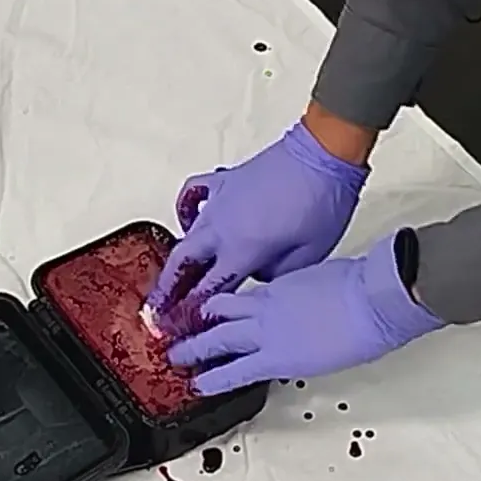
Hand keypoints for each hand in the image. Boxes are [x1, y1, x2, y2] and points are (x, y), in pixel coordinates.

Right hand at [145, 117, 370, 330]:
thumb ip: (278, 275)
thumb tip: (260, 277)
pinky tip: (188, 220)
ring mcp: (220, 202)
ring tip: (168, 277)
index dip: (190, 312)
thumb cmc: (323, 202)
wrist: (324, 154)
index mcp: (243, 251)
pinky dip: (186, 210)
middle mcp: (223, 228)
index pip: (208, 290)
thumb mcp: (310, 254)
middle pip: (184, 264)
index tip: (175, 327)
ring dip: (177, 259)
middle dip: (167, 290)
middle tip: (156, 309)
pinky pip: (192, 195)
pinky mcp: (225, 181)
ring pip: (188, 236)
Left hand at [166, 231, 444, 394]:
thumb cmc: (360, 285)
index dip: (221, 306)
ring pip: (217, 338)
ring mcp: (266, 331)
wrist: (371, 298)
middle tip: (175, 332)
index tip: (210, 310)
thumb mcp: (325, 276)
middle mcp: (264, 306)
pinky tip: (199, 386)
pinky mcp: (275, 358)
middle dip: (194, 324)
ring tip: (176, 357)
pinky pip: (235, 371)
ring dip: (194, 349)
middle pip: (217, 313)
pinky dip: (214, 379)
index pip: (240, 297)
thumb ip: (308, 288)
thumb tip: (314, 296)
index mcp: (278, 286)